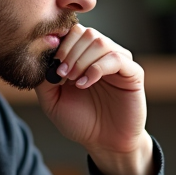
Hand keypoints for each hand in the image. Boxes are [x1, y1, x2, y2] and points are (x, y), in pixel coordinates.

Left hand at [34, 24, 152, 174]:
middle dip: (69, 51)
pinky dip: (96, 68)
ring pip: (99, 42)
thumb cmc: (80, 121)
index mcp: (83, 55)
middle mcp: (102, 54)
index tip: (52, 63)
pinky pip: (116, 58)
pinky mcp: (133, 73)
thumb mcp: (52, 100)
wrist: (104, 143)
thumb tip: (42, 49)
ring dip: (81, 60)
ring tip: (73, 81)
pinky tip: (85, 84)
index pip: (72, 31)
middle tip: (61, 74)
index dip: (59, 42)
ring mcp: (118, 61)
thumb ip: (44, 76)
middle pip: (85, 32)